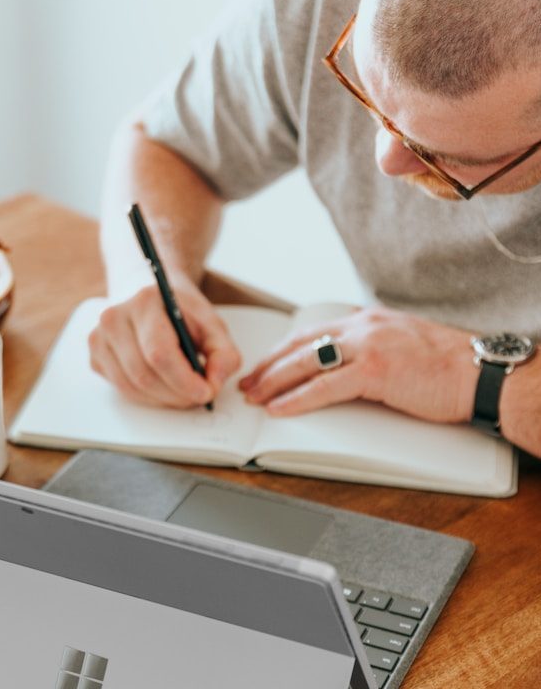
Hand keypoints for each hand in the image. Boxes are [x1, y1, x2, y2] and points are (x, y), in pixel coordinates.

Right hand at [88, 283, 241, 407]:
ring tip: (183, 392)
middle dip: (177, 395)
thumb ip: (224, 354)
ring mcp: (99, 338)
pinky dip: (148, 397)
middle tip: (199, 396)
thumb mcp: (213, 325)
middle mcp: (114, 318)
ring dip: (163, 399)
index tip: (206, 392)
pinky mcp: (95, 357)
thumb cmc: (182, 314)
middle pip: (144, 375)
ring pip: (132, 388)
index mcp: (144, 302)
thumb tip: (214, 382)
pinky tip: (163, 384)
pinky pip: (122, 390)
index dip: (184, 381)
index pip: (159, 353)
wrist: (153, 301)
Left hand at [238, 307, 479, 422]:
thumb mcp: (400, 345)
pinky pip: (324, 386)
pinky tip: (279, 408)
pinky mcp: (375, 370)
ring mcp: (367, 346)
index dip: (283, 350)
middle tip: (247, 383)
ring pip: (306, 362)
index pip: (312, 332)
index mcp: (367, 320)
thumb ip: (369, 350)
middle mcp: (362, 326)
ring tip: (254, 397)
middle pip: (300, 344)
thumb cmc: (447, 366)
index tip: (265, 365)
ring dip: (274, 381)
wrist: (481, 372)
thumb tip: (341, 369)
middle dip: (269, 366)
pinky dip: (298, 398)